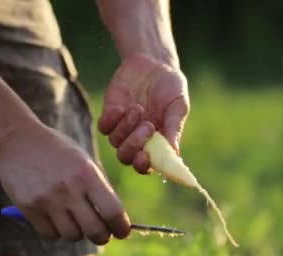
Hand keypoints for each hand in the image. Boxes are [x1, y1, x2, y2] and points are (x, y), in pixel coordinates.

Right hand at [0, 123, 130, 244]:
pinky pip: (50, 234)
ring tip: (74, 219)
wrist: (16, 139)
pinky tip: (55, 218)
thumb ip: (99, 188)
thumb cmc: (57, 151)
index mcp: (87, 174)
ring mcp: (47, 200)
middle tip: (102, 233)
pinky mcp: (28, 208)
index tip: (122, 231)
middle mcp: (68, 188)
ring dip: (77, 233)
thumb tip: (115, 221)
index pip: (112, 211)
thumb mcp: (83, 161)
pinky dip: (56, 232)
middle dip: (103, 236)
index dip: (121, 227)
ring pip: (72, 236)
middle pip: (95, 231)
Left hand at [98, 53, 189, 173]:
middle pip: (126, 157)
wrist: (153, 62)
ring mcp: (122, 128)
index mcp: (156, 142)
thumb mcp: (178, 105)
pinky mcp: (110, 115)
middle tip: (147, 126)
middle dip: (134, 145)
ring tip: (137, 108)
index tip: (145, 156)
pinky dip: (111, 120)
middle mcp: (138, 139)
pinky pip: (104, 127)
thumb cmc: (171, 86)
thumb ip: (174, 127)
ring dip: (126, 128)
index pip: (146, 165)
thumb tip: (175, 154)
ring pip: (115, 142)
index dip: (143, 166)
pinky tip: (122, 107)